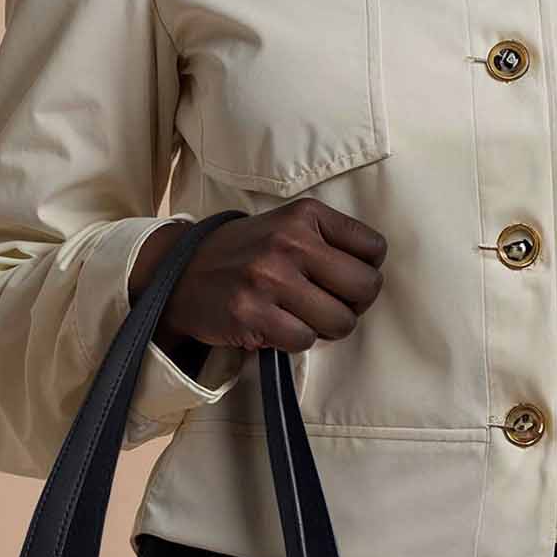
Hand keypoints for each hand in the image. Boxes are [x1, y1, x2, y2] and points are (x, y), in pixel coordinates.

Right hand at [128, 199, 387, 362]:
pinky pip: (304, 341)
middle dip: (352, 306)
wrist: (182, 273)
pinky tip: (274, 326)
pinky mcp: (251, 314)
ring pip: (340, 322)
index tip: (340, 280)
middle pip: (366, 288)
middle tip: (325, 306)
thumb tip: (373, 278)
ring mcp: (269, 278)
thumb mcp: (288, 227)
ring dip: (324, 328)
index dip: (364, 272)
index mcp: (306, 215)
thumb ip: (331, 242)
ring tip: (298, 317)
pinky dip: (294, 341)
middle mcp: (290, 241)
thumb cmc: (248, 255)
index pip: (374, 249)